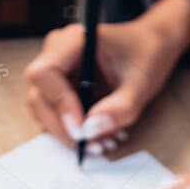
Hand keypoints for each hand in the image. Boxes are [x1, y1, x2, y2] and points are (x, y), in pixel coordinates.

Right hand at [24, 0, 189, 153]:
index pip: (45, 74)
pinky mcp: (60, 88)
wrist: (150, 46)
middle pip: (39, 97)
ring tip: (103, 143)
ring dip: (69, 134)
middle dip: (64, 128)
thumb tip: (90, 131)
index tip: (82, 132)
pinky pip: (56, 115)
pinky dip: (75, 131)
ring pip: (44, 111)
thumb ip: (119, 108)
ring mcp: (56, 71)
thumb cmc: (146, 55)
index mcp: (73, 41)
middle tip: (94, 147)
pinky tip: (101, 137)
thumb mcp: (141, 84)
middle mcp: (57, 53)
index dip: (60, 106)